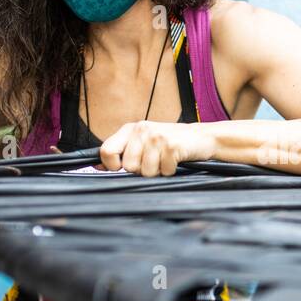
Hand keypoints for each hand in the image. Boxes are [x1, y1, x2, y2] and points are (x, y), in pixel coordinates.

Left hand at [99, 121, 214, 176]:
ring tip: (165, 160)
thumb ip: (122, 152)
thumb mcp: (143, 142)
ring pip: (146, 171)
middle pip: (128, 166)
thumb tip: (98, 166)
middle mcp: (141, 130)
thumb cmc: (170, 143)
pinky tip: (175, 160)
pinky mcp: (171, 146)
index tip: (122, 168)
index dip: (112, 166)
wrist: (201, 137)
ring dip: (157, 171)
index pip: (106, 151)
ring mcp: (157, 137)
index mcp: (130, 129)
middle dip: (141, 170)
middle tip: (154, 161)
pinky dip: (170, 170)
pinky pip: (163, 171)